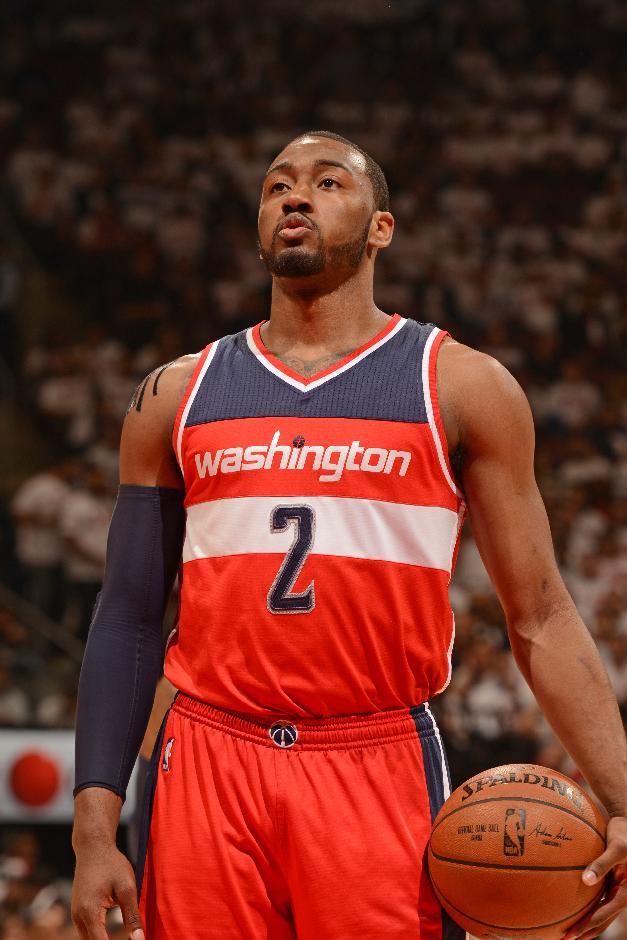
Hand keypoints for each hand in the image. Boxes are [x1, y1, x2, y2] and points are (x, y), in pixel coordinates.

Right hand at [72, 843, 144, 939]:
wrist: (93, 847)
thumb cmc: (111, 864)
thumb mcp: (127, 888)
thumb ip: (132, 916)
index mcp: (89, 913)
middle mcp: (78, 918)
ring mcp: (76, 916)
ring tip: (125, 936)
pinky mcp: (78, 912)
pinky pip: (88, 932)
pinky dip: (100, 936)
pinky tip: (113, 935)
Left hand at [563, 816, 626, 938]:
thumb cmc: (625, 835)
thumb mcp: (617, 848)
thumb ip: (602, 863)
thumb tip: (586, 880)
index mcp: (625, 892)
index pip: (602, 914)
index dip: (586, 926)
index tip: (570, 935)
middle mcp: (621, 896)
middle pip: (601, 920)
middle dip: (584, 932)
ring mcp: (616, 891)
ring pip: (600, 913)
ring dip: (585, 924)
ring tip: (566, 932)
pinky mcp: (612, 884)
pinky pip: (598, 899)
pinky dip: (586, 906)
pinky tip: (572, 907)